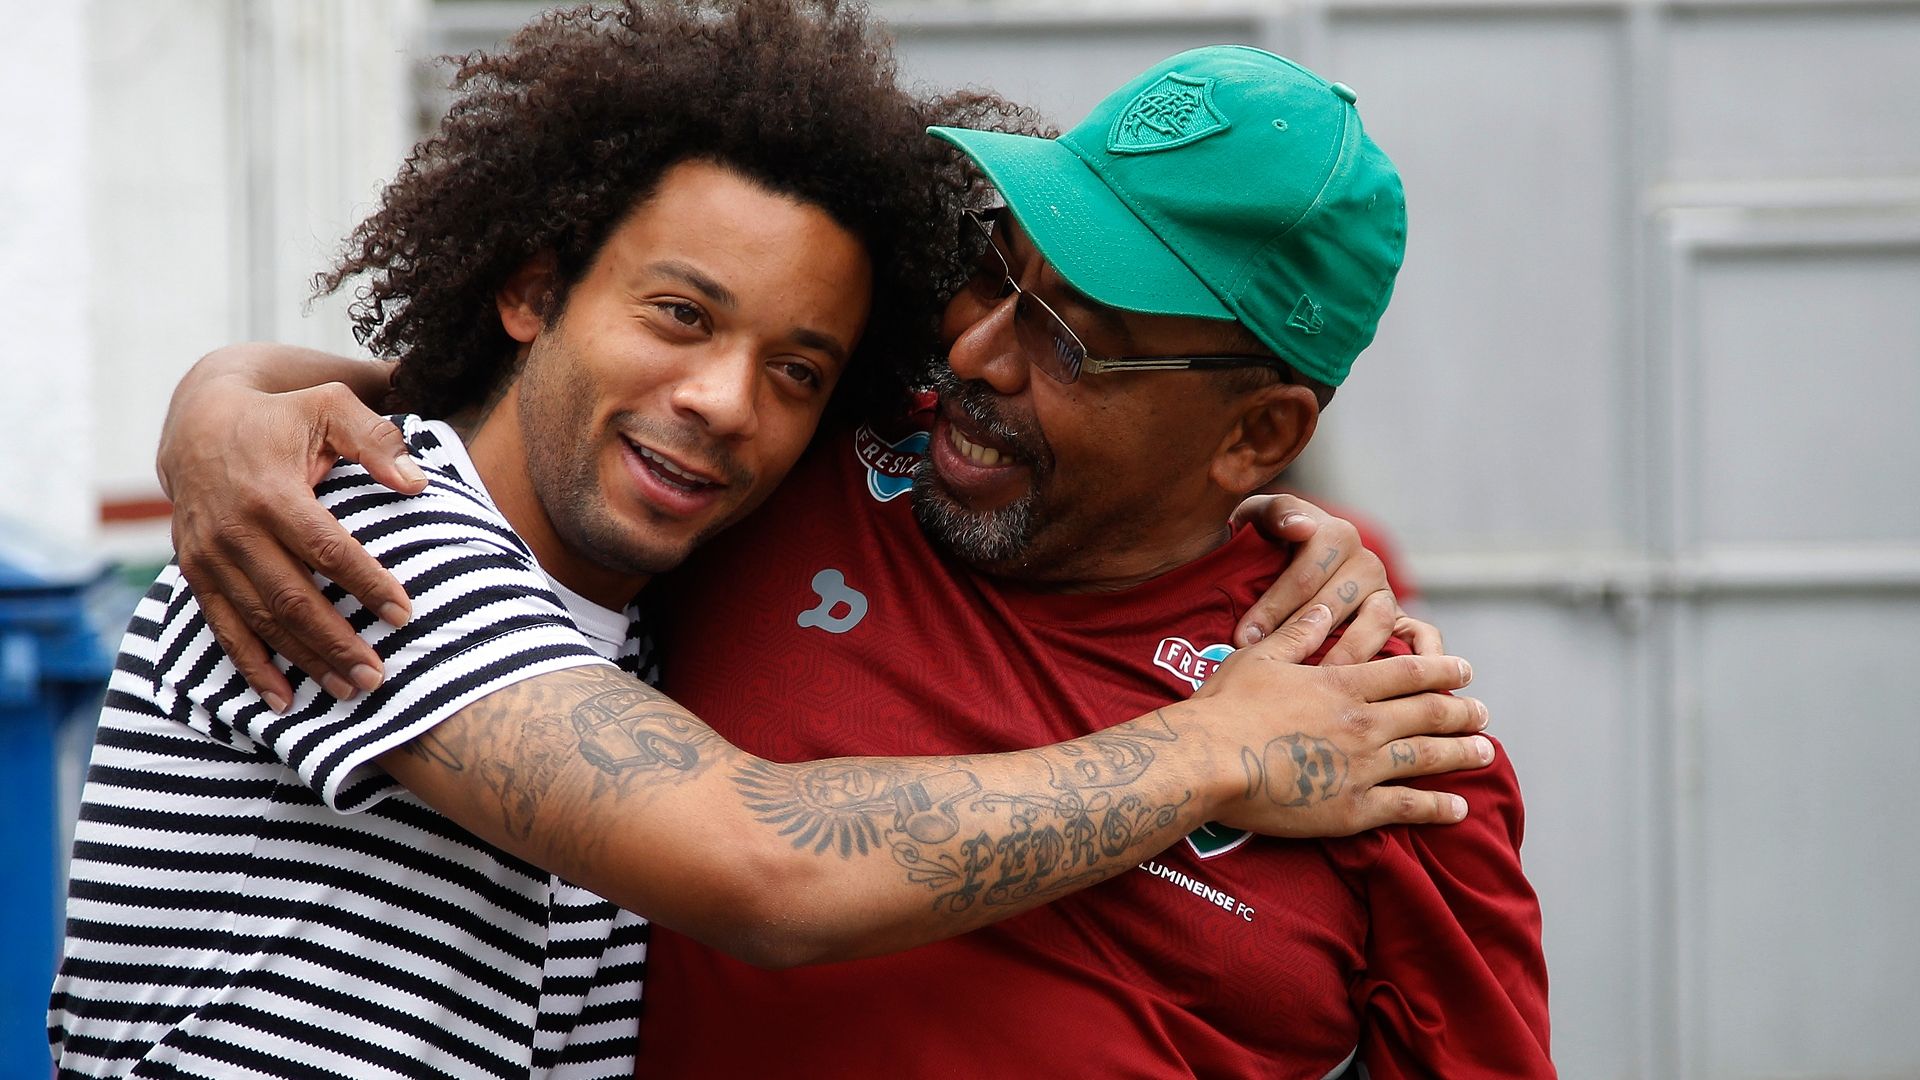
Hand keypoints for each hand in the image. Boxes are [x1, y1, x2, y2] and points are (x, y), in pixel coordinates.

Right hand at [162, 371, 424, 710]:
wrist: (198, 419)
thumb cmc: (282, 414)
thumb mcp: (329, 404)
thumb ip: (376, 439)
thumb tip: (418, 483)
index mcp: (271, 492)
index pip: (326, 548)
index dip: (366, 583)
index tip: (405, 613)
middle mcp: (234, 530)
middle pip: (292, 597)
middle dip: (336, 641)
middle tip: (378, 676)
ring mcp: (209, 555)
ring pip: (260, 620)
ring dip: (303, 661)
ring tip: (349, 689)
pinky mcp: (195, 571)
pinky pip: (222, 627)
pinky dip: (250, 666)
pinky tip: (282, 699)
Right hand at [1189, 604, 1489, 836]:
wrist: (1208, 760)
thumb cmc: (1225, 706)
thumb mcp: (1259, 658)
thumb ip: (1297, 634)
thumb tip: (1323, 609)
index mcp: (1343, 684)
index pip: (1409, 673)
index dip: (1442, 670)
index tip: (1465, 671)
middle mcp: (1362, 723)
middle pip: (1428, 713)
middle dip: (1461, 712)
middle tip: (1483, 713)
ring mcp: (1361, 767)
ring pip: (1426, 757)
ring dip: (1460, 754)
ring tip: (1484, 752)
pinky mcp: (1351, 808)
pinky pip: (1407, 807)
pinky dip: (1438, 807)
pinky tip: (1459, 807)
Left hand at [1228, 494, 1442, 661]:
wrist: (1283, 558)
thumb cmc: (1266, 542)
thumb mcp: (1257, 518)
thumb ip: (1275, 514)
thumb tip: (1302, 526)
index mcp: (1334, 534)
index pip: (1305, 575)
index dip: (1273, 607)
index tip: (1245, 638)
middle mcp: (1365, 562)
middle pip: (1338, 602)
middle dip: (1303, 636)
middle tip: (1276, 665)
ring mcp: (1384, 591)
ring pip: (1378, 621)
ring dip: (1352, 651)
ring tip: (1324, 678)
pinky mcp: (1401, 617)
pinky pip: (1421, 634)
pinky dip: (1423, 655)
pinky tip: (1407, 683)